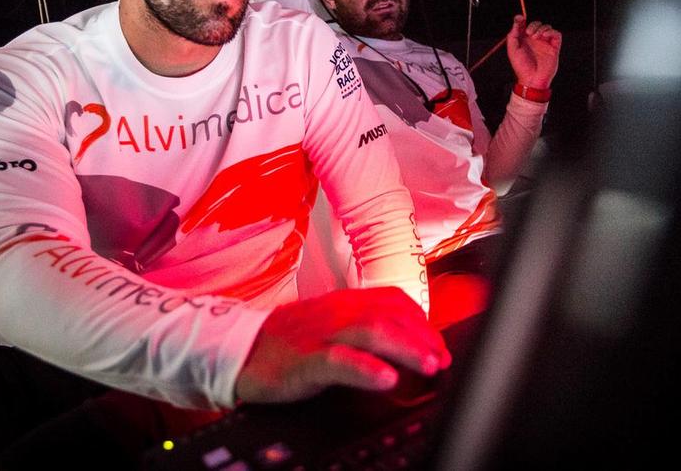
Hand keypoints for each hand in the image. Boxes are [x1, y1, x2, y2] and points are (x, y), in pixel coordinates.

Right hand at [235, 288, 451, 402]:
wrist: (238, 351)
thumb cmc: (288, 344)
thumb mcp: (330, 329)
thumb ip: (363, 331)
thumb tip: (406, 347)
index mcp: (345, 303)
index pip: (394, 301)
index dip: (422, 322)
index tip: (440, 346)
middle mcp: (337, 312)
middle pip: (390, 313)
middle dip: (422, 336)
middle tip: (442, 360)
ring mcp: (321, 333)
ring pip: (372, 330)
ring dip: (406, 347)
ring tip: (428, 365)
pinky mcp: (304, 358)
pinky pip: (340, 360)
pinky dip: (366, 369)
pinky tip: (386, 379)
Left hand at [506, 15, 561, 89]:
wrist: (531, 79)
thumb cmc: (521, 66)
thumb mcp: (512, 49)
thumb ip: (513, 34)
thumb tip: (517, 20)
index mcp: (524, 40)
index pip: (524, 25)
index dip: (522, 20)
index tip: (520, 18)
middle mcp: (535, 40)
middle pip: (537, 24)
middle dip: (533, 25)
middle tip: (529, 33)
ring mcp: (545, 43)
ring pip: (547, 27)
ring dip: (541, 28)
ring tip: (536, 37)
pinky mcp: (554, 47)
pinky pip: (556, 34)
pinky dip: (551, 31)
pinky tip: (544, 36)